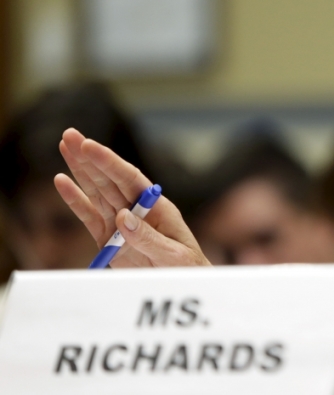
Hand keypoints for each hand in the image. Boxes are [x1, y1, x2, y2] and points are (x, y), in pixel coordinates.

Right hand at [54, 127, 210, 267]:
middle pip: (110, 179)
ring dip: (80, 169)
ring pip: (97, 191)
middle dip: (90, 157)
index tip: (90, 146)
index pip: (130, 179)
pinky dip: (75, 199)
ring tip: (65, 146)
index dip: (110, 162)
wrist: (180, 285)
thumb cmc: (185, 267)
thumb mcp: (174, 255)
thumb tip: (123, 217)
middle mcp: (137, 209)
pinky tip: (62, 181)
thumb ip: (148, 238)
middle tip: (70, 135)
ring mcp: (120, 222)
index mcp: (157, 206)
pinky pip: (88, 216)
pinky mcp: (108, 238)